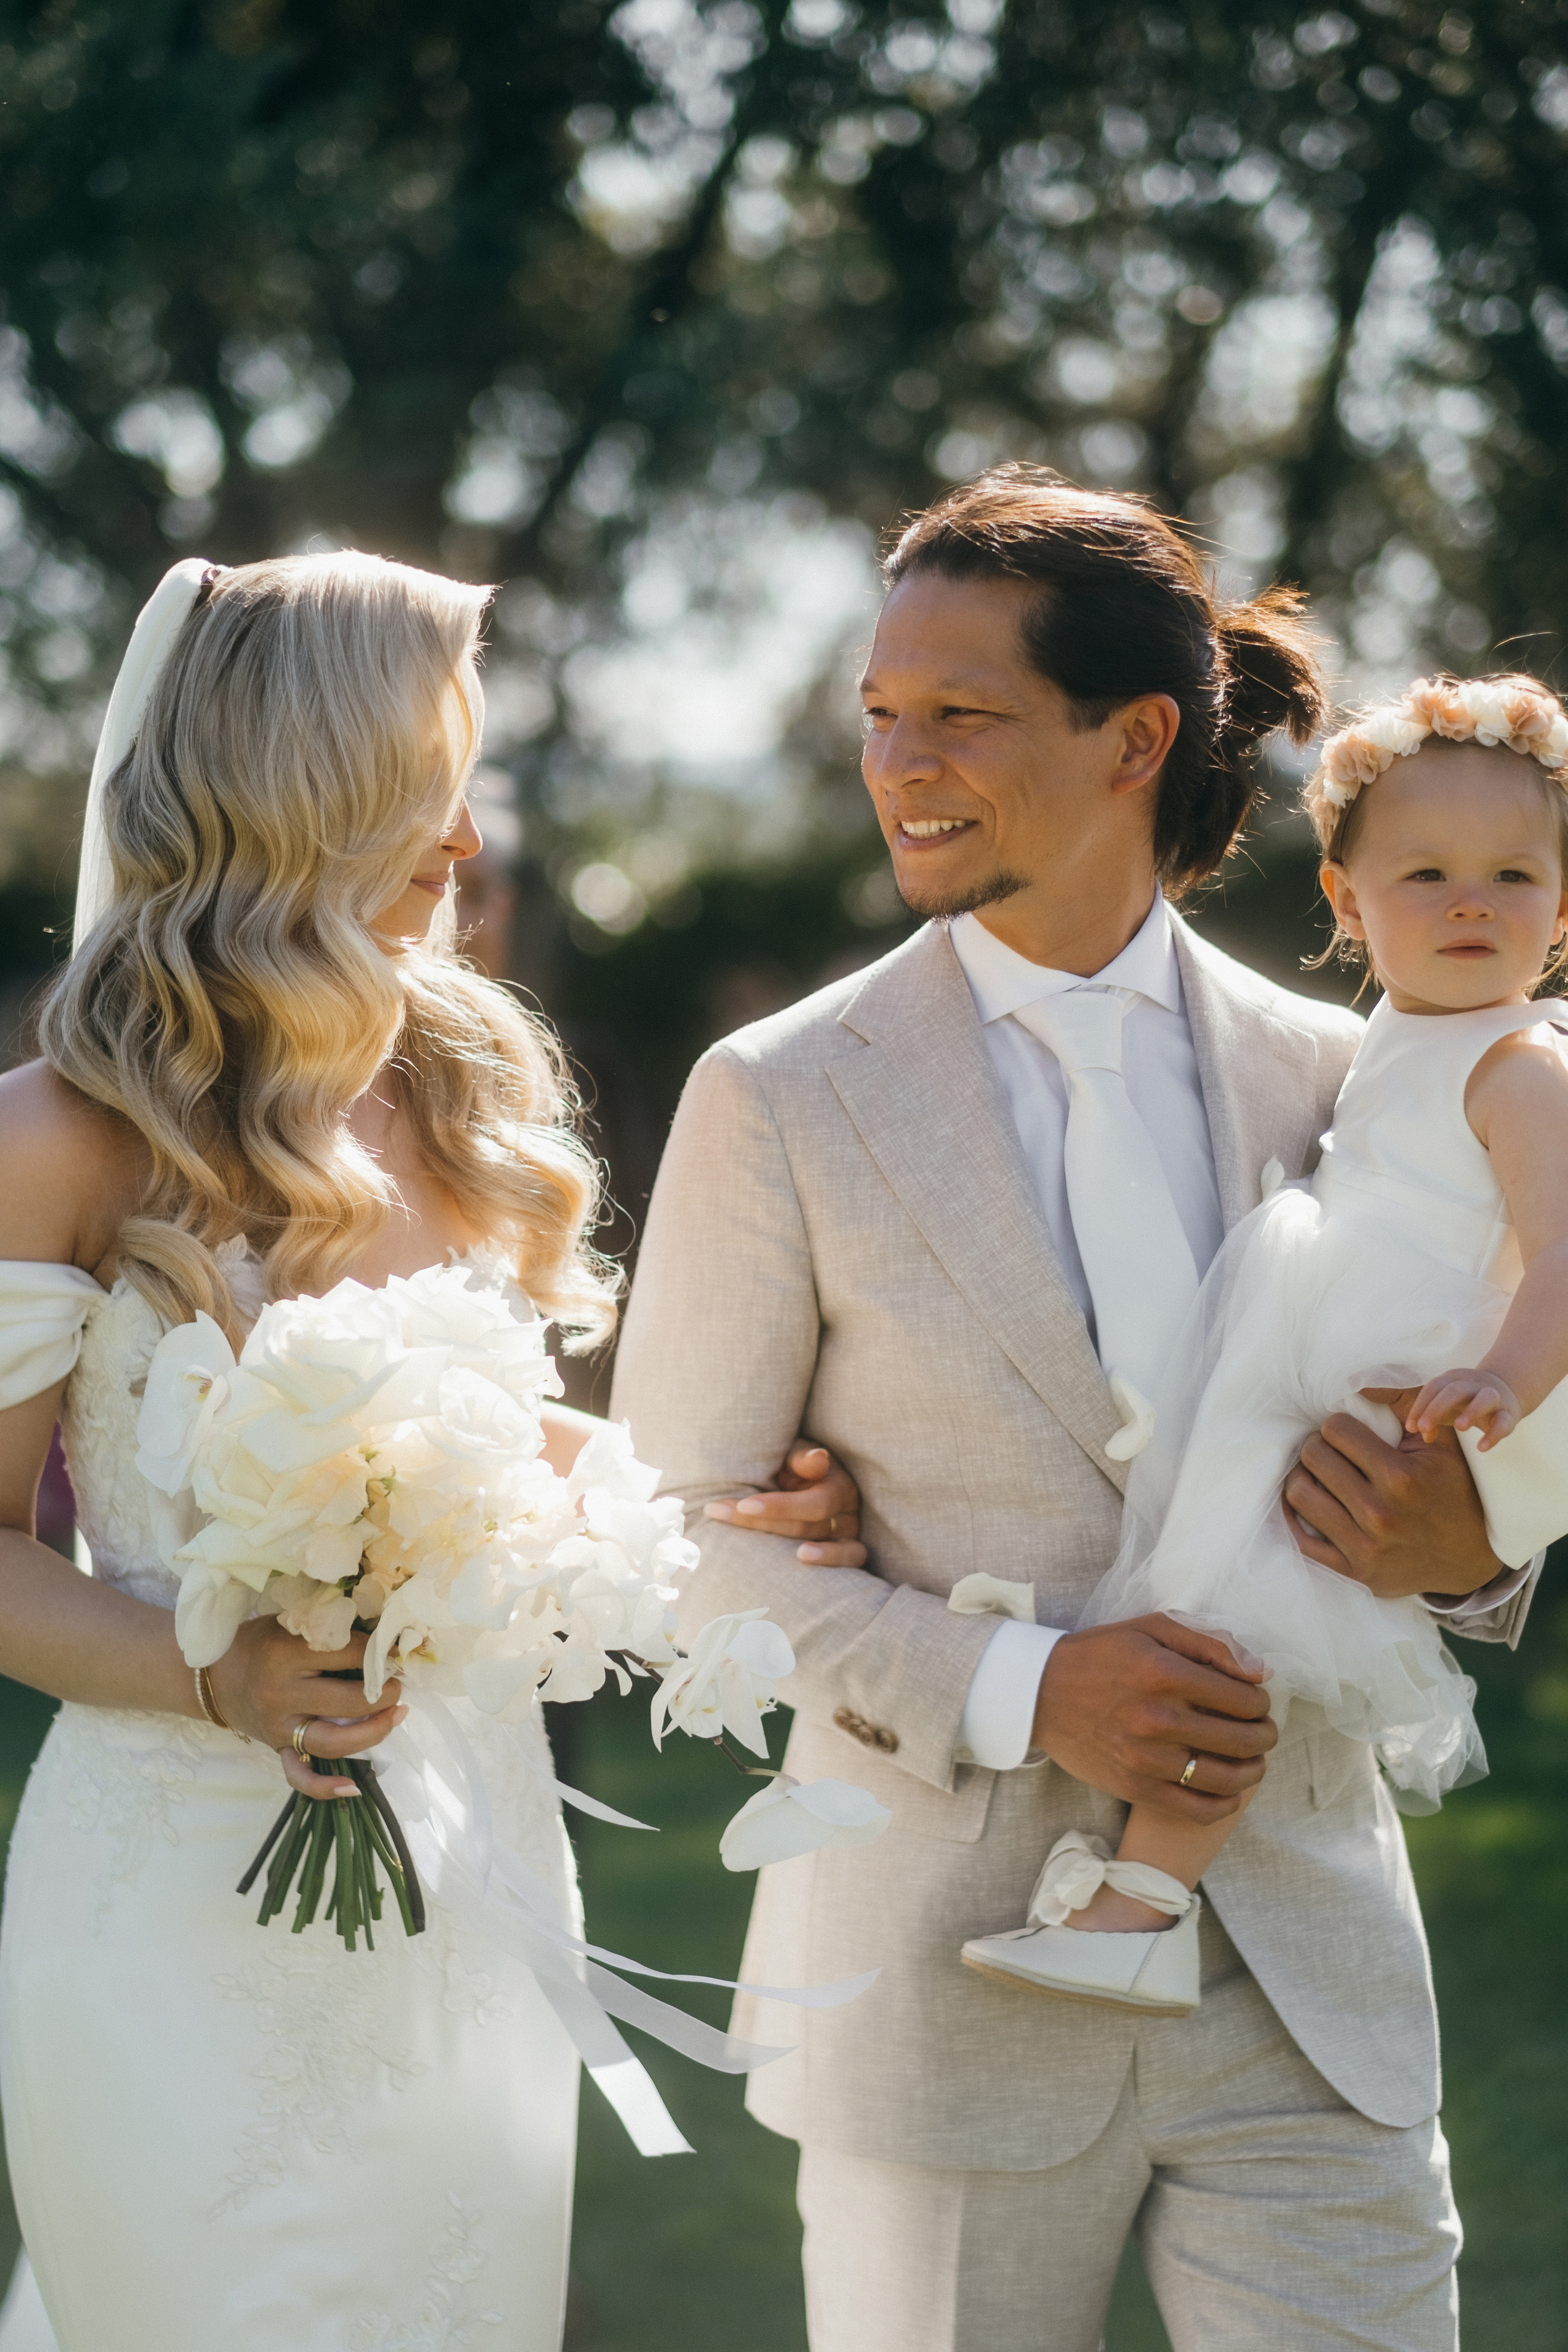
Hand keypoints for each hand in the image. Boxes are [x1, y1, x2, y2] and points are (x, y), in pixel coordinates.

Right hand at [208, 1619, 405, 1801]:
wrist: (217, 1675)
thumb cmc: (262, 1642)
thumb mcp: (292, 1623)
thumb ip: (331, 1628)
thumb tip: (385, 1634)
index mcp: (285, 1653)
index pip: (349, 1653)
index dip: (380, 1652)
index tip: (395, 1650)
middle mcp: (280, 1693)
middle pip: (348, 1701)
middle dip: (385, 1693)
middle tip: (398, 1682)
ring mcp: (278, 1727)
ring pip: (334, 1741)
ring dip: (374, 1732)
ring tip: (398, 1714)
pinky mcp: (276, 1749)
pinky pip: (299, 1777)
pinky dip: (325, 1788)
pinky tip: (353, 1787)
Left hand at [704, 1441, 866, 1565]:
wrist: (796, 1481)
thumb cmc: (793, 1464)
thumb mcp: (796, 1453)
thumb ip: (802, 1458)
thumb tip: (817, 1459)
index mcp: (838, 1486)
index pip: (814, 1503)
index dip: (779, 1507)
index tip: (742, 1505)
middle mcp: (846, 1514)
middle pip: (806, 1527)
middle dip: (760, 1523)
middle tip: (718, 1513)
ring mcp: (847, 1537)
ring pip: (817, 1544)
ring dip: (778, 1548)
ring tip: (752, 1553)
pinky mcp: (847, 1554)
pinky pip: (847, 1561)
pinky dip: (828, 1562)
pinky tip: (800, 1560)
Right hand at [1031, 1614, 1275, 1820]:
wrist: (1040, 1694)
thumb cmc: (1100, 1656)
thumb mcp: (1151, 1629)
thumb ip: (1209, 1644)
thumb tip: (1260, 1673)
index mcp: (1164, 1674)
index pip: (1243, 1699)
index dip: (1260, 1702)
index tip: (1255, 1701)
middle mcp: (1158, 1719)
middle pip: (1243, 1740)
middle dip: (1265, 1734)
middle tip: (1263, 1730)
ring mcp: (1146, 1760)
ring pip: (1228, 1778)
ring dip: (1253, 1770)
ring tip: (1253, 1760)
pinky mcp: (1136, 1789)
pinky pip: (1198, 1809)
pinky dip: (1225, 1803)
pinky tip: (1228, 1789)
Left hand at [1282, 1386, 1500, 1598]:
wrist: (1470, 1557)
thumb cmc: (1454, 1489)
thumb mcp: (1442, 1442)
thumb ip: (1405, 1401)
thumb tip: (1354, 1381)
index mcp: (1400, 1478)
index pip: (1336, 1430)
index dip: (1339, 1426)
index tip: (1347, 1433)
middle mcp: (1379, 1514)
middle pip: (1313, 1457)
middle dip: (1319, 1446)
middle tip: (1330, 1451)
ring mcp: (1364, 1548)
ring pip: (1298, 1494)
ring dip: (1303, 1477)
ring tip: (1318, 1474)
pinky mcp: (1353, 1573)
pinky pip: (1300, 1540)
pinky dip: (1295, 1516)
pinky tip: (1308, 1500)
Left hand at [1406, 1367, 1520, 1450]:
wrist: (1505, 1390)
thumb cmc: (1465, 1401)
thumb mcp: (1445, 1407)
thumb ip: (1431, 1420)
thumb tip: (1424, 1435)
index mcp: (1454, 1379)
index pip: (1434, 1387)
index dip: (1421, 1405)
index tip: (1411, 1427)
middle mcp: (1473, 1384)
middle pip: (1455, 1390)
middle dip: (1437, 1408)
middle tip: (1424, 1428)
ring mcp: (1493, 1396)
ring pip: (1485, 1398)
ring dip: (1472, 1411)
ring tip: (1459, 1428)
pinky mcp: (1509, 1413)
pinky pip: (1503, 1421)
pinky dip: (1494, 1434)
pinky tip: (1481, 1447)